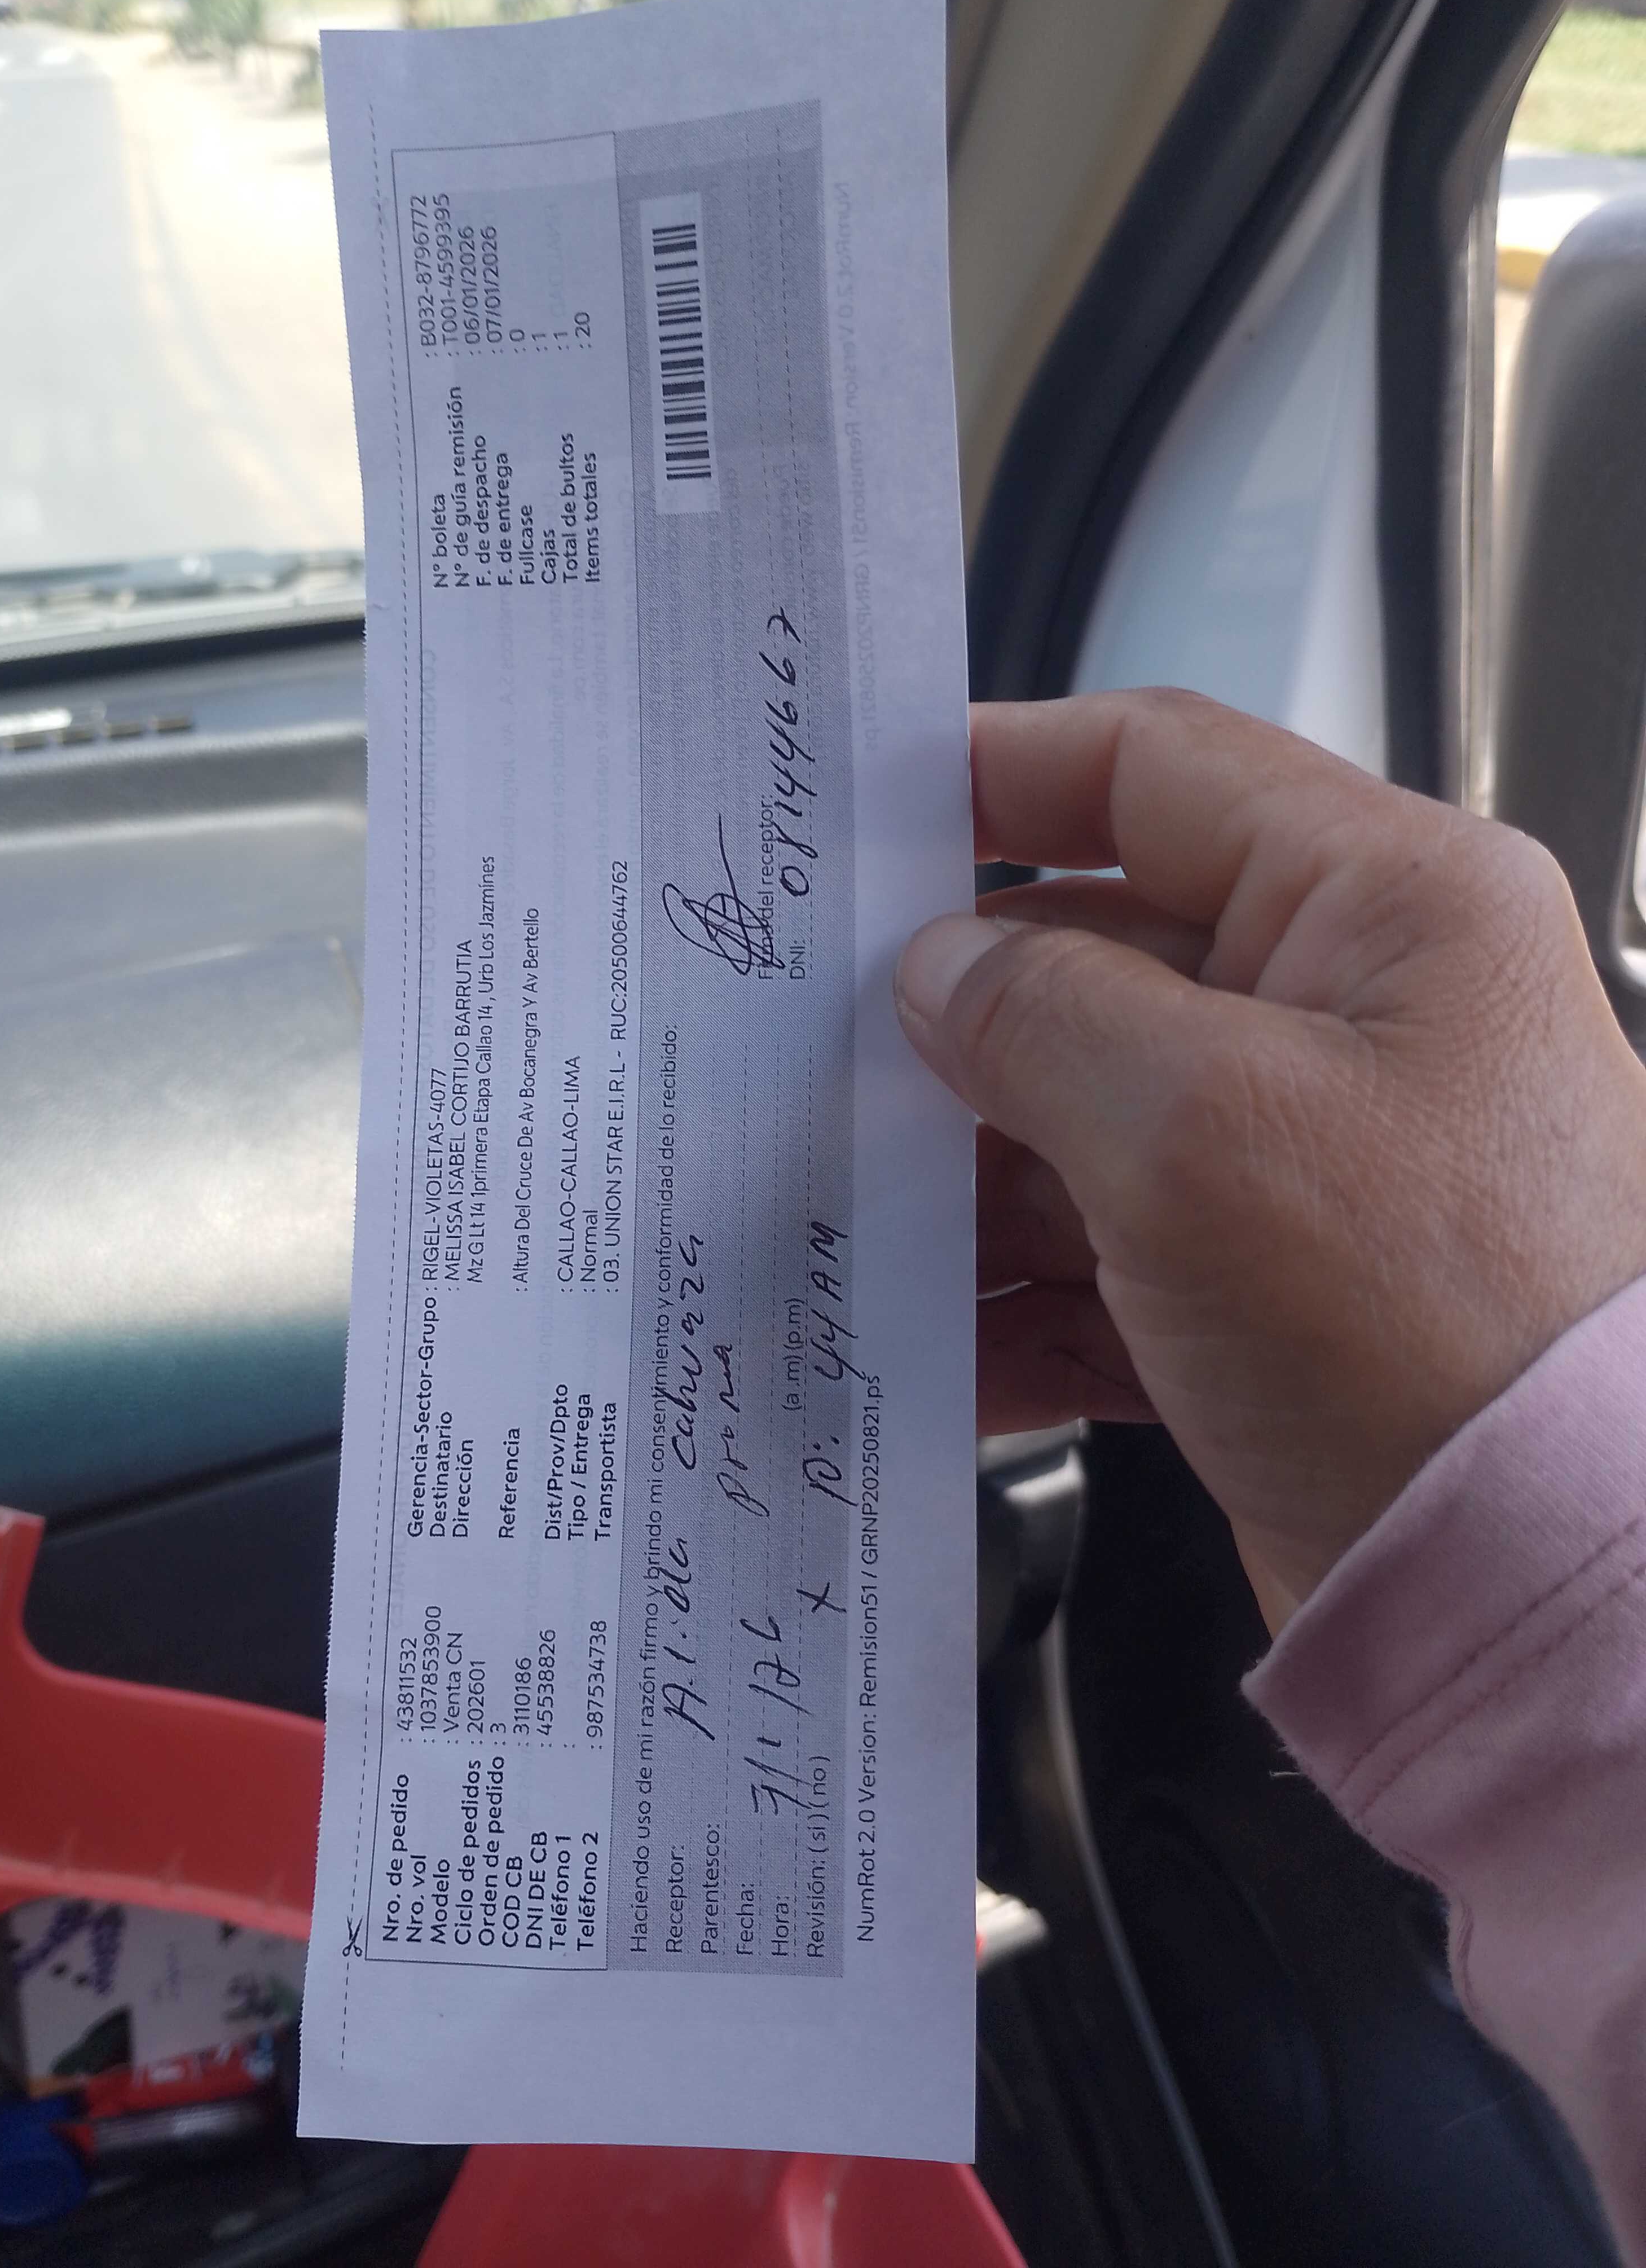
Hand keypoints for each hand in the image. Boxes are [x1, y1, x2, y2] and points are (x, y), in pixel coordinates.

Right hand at [896, 690, 1645, 1629]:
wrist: (1541, 1593)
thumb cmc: (1439, 1338)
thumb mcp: (1197, 1127)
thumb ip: (1040, 1011)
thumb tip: (941, 971)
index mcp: (1389, 909)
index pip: (1160, 770)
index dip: (999, 772)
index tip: (868, 812)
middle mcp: (1359, 1020)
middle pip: (1103, 957)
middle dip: (959, 1017)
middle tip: (822, 1051)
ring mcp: (1314, 1166)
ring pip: (1087, 1121)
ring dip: (968, 1178)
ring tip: (858, 1218)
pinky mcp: (1276, 1300)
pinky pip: (1109, 1265)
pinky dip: (1018, 1305)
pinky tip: (941, 1345)